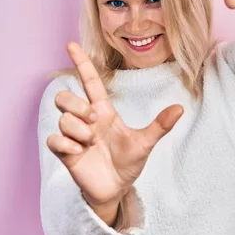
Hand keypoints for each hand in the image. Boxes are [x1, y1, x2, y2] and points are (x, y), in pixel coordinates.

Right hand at [47, 42, 183, 211]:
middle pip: (65, 96)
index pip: (90, 82)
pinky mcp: (65, 153)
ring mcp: (73, 136)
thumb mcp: (145, 143)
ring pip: (63, 117)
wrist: (116, 189)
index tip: (71, 44)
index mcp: (103, 112)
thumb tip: (180, 108)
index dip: (82, 63)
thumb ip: (160, 126)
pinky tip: (79, 152)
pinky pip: (54, 140)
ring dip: (78, 129)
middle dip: (77, 105)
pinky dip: (65, 144)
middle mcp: (85, 120)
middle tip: (94, 123)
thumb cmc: (128, 163)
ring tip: (90, 143)